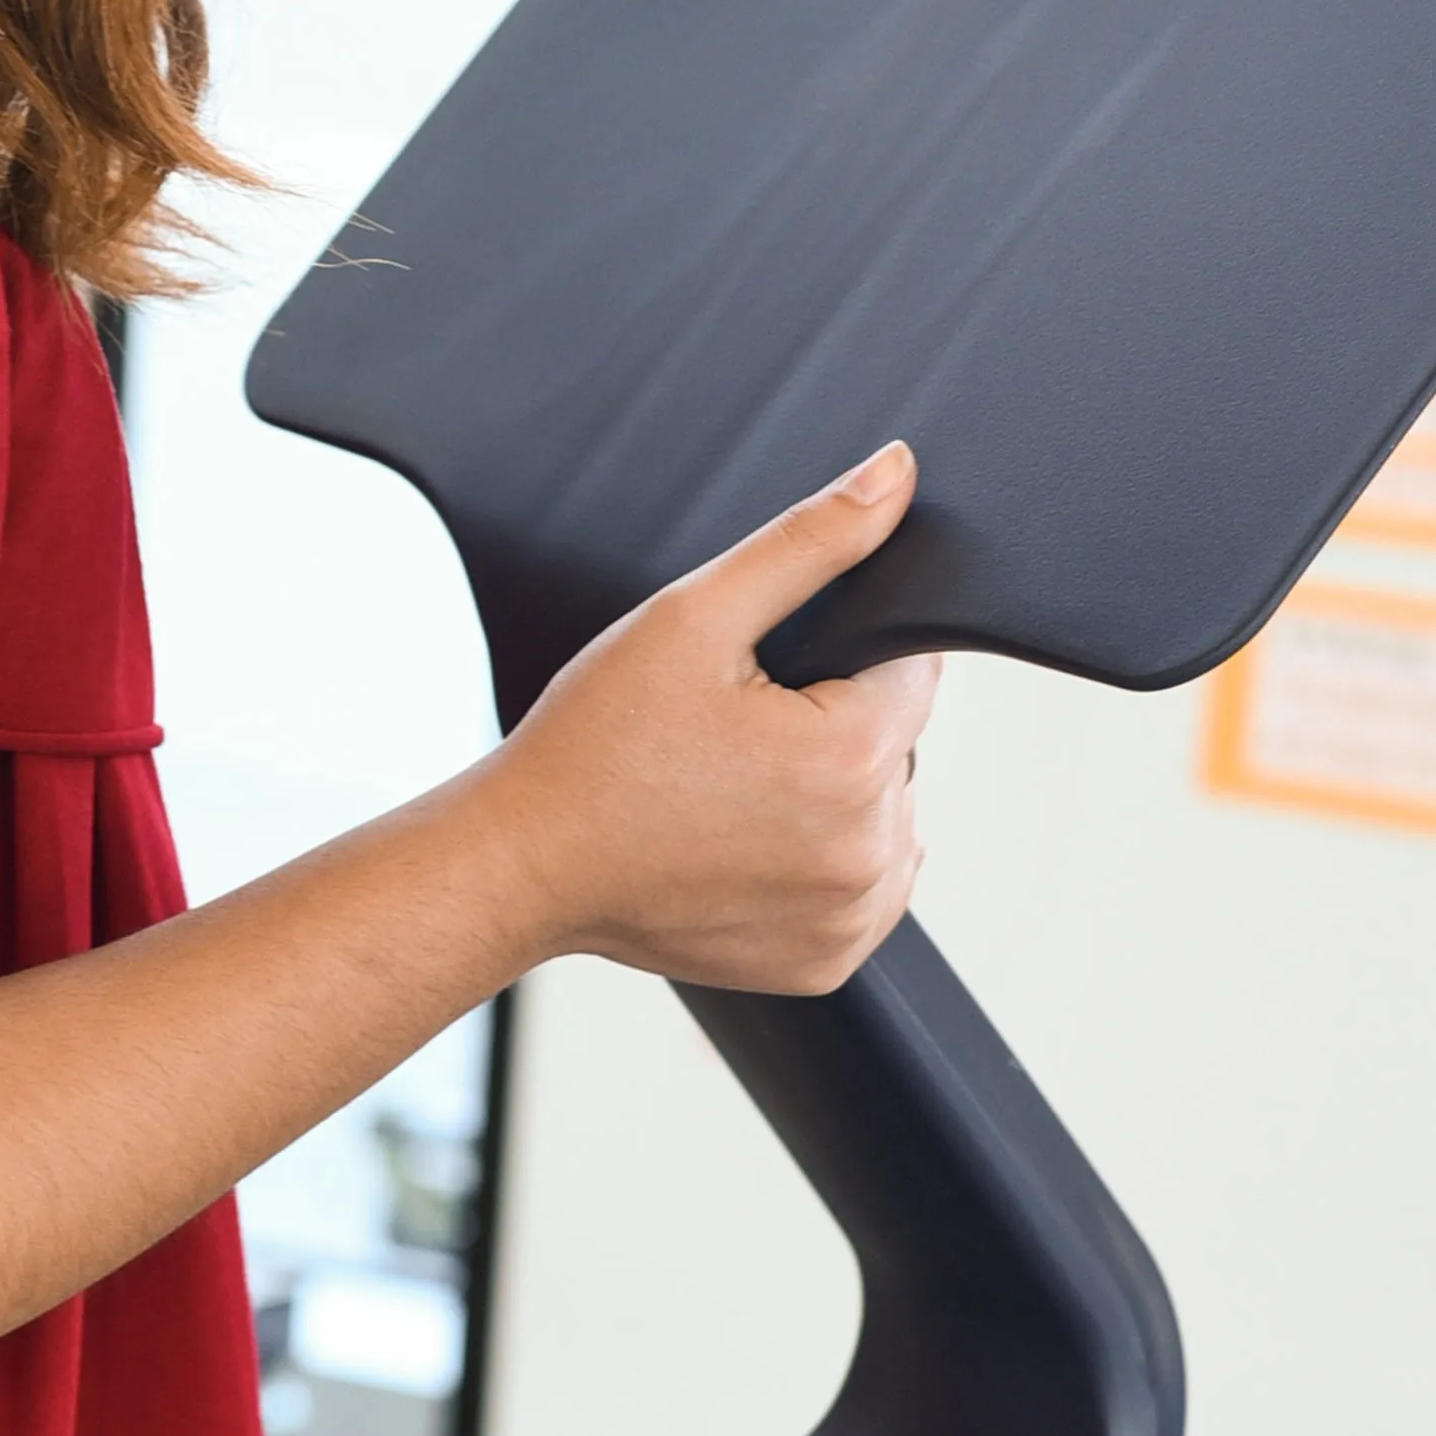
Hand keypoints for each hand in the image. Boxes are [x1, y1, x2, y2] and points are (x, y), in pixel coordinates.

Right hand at [481, 444, 939, 996]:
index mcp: (854, 757)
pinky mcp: (827, 963)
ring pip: (884, 815)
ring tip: (726, 790)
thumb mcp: (694, 617)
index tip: (754, 681)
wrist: (525, 864)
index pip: (910, 669)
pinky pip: (860, 886)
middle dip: (832, 725)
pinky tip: (739, 844)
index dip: (834, 658)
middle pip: (895, 744)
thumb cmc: (595, 740)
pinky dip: (817, 862)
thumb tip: (899, 473)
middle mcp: (872, 848)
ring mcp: (851, 916)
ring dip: (831, 794)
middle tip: (725, 734)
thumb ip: (809, 541)